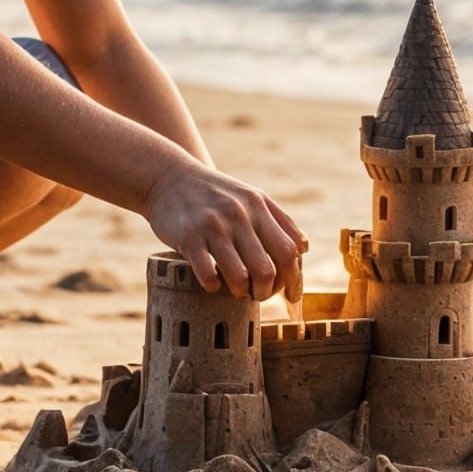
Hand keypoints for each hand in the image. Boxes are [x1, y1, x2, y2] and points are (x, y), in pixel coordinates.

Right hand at [144, 159, 305, 299]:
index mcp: (259, 206)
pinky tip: (213, 283)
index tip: (291, 295)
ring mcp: (214, 226)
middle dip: (267, 291)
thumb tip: (303, 249)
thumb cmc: (215, 194)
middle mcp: (240, 215)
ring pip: (240, 276)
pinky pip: (208, 274)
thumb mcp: (250, 197)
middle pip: (267, 269)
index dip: (294, 278)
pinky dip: (214, 286)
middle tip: (259, 294)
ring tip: (238, 291)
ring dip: (242, 292)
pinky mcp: (188, 236)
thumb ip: (278, 221)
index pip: (289, 250)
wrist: (169, 176)